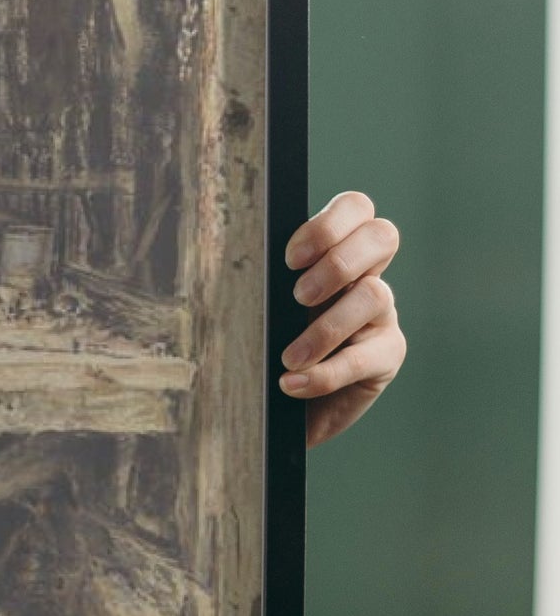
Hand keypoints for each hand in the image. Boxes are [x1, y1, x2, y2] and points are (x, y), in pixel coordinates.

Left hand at [280, 191, 405, 447]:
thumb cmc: (261, 347)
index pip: (356, 208)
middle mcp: (366, 275)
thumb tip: (228, 263)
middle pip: (382, 236)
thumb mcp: (259, 307)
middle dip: (338, 263)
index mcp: (336, 251)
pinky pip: (366, 357)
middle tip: (298, 297)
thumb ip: (262, 280)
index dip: (329, 225)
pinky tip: (292, 383)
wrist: (276, 408)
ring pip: (374, 295)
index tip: (289, 259)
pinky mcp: (386, 356)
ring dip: (326, 328)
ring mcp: (381, 314)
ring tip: (288, 357)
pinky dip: (325, 373)